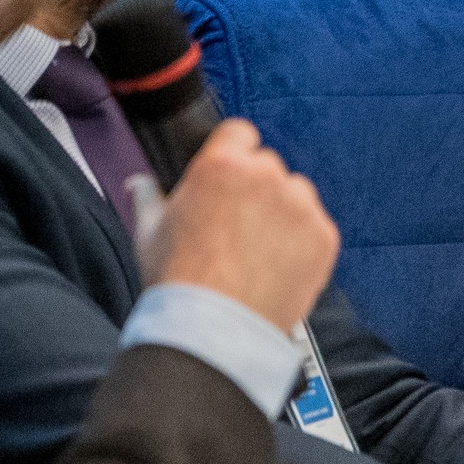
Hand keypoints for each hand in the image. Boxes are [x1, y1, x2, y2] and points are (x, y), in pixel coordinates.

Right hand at [133, 118, 338, 332]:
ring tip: (257, 252)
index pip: (239, 133)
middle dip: (256, 190)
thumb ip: (148, 197)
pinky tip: (276, 266)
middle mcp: (266, 177)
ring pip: (296, 196)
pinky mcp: (323, 237)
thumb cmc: (180, 283)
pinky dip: (302, 244)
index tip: (228, 179)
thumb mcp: (149, 231)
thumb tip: (140, 185)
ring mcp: (299, 207)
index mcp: (222, 165)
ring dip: (283, 214)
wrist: (214, 329)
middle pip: (268, 168)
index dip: (232, 156)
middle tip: (237, 226)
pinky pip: (315, 229)